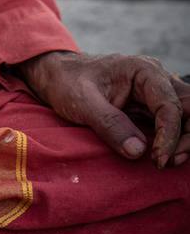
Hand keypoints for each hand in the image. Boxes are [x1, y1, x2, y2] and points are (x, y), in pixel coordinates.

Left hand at [16, 50, 189, 168]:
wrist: (57, 76)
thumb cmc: (67, 82)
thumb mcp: (81, 101)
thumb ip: (109, 124)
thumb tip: (138, 152)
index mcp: (142, 70)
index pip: (170, 105)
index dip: (169, 135)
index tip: (157, 160)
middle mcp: (156, 79)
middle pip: (189, 107)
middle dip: (186, 136)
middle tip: (167, 162)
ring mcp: (155, 93)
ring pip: (187, 115)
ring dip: (183, 139)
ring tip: (164, 162)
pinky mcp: (151, 107)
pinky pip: (173, 123)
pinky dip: (173, 140)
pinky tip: (161, 157)